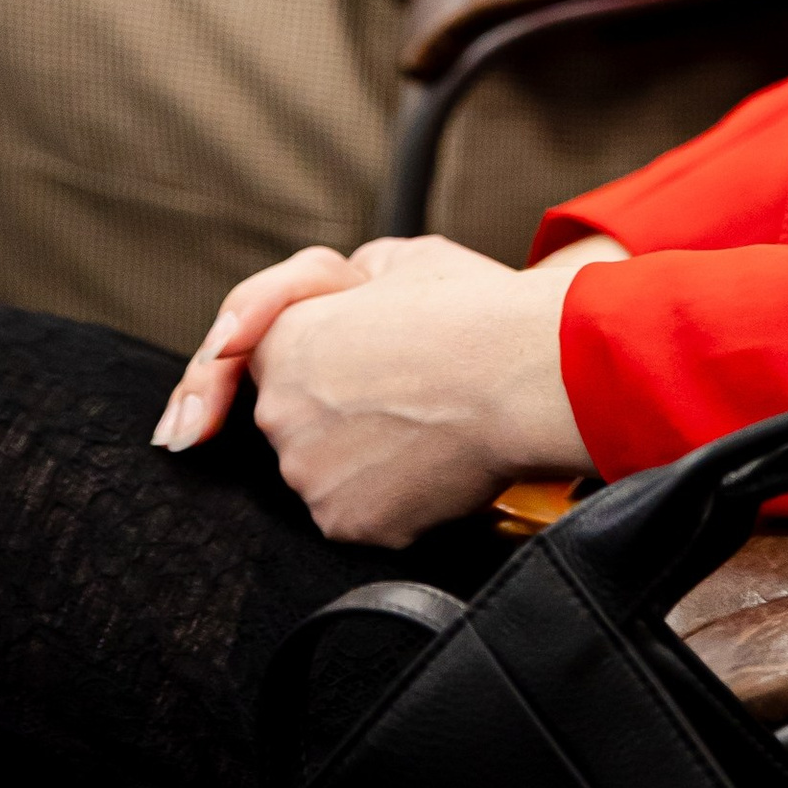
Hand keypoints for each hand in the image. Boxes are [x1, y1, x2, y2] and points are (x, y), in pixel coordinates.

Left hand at [153, 233, 619, 542]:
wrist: (527, 374)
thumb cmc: (471, 309)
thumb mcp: (397, 261)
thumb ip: (340, 289)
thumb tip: (336, 311)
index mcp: (282, 344)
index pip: (260, 359)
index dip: (302, 358)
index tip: (314, 381)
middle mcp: (279, 415)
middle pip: (295, 419)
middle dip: (335, 408)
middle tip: (404, 388)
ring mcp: (310, 477)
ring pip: (325, 469)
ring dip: (362, 454)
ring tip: (428, 423)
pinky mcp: (348, 525)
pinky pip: (360, 510)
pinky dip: (392, 494)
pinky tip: (435, 461)